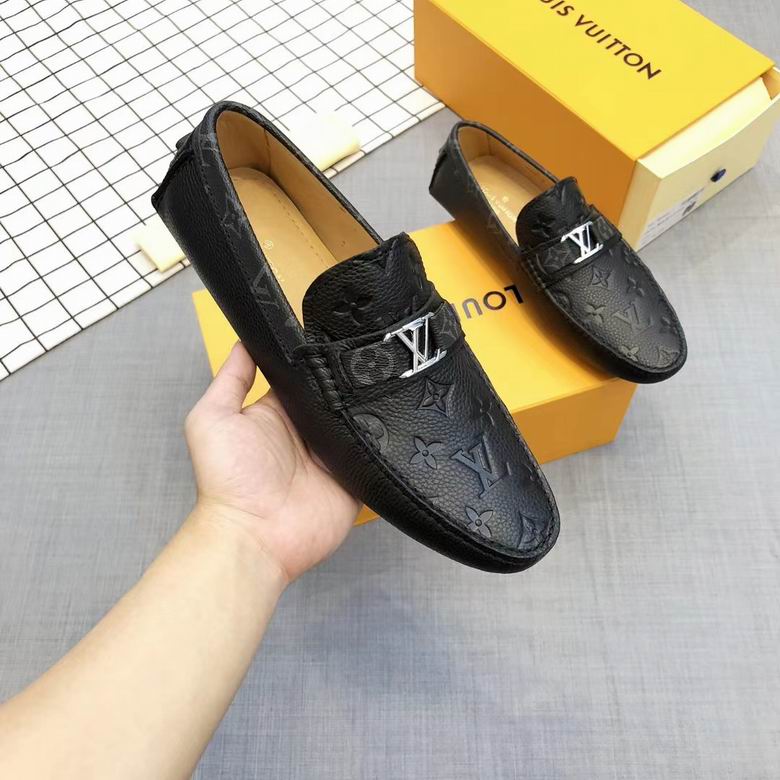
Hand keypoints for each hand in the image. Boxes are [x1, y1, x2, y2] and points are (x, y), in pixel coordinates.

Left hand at [184, 342, 359, 583]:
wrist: (255, 535)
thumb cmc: (227, 481)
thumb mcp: (212, 419)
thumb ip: (230, 380)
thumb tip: (245, 342)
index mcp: (276, 414)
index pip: (302, 378)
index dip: (314, 359)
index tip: (330, 334)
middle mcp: (306, 431)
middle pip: (334, 396)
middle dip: (347, 380)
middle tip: (364, 356)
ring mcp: (333, 454)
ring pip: (358, 419)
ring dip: (365, 407)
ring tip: (381, 383)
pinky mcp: (355, 476)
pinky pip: (375, 452)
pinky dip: (382, 439)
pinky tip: (390, 419)